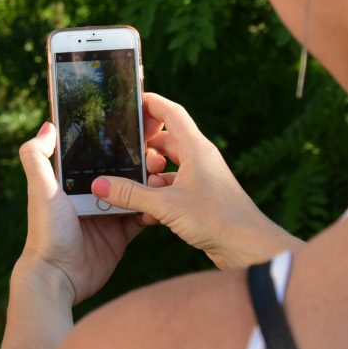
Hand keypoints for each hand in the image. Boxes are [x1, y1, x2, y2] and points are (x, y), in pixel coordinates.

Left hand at [17, 122, 146, 305]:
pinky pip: (142, 217)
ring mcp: (107, 214)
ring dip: (151, 183)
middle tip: (157, 154)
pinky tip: (164, 201)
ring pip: (135, 191)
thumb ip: (36, 157)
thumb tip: (48, 125)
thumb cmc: (46, 232)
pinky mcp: (120, 234)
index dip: (115, 140)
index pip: (96, 153)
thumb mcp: (40, 190)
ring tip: (163, 174)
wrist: (58, 277)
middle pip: (120, 171)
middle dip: (140, 160)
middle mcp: (90, 194)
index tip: (136, 126)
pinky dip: (153, 209)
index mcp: (71, 181)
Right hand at [89, 93, 302, 269]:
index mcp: (196, 149)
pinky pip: (173, 188)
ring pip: (168, 168)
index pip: (171, 113)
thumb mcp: (166, 205)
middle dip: (144, 149)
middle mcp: (199, 159)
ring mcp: (201, 179)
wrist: (248, 247)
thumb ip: (130, 194)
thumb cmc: (217, 219)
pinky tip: (147, 213)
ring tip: (133, 190)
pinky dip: (159, 196)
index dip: (151, 103)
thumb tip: (99, 184)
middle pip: (165, 142)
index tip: (130, 100)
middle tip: (122, 156)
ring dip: (149, 178)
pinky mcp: (201, 198)